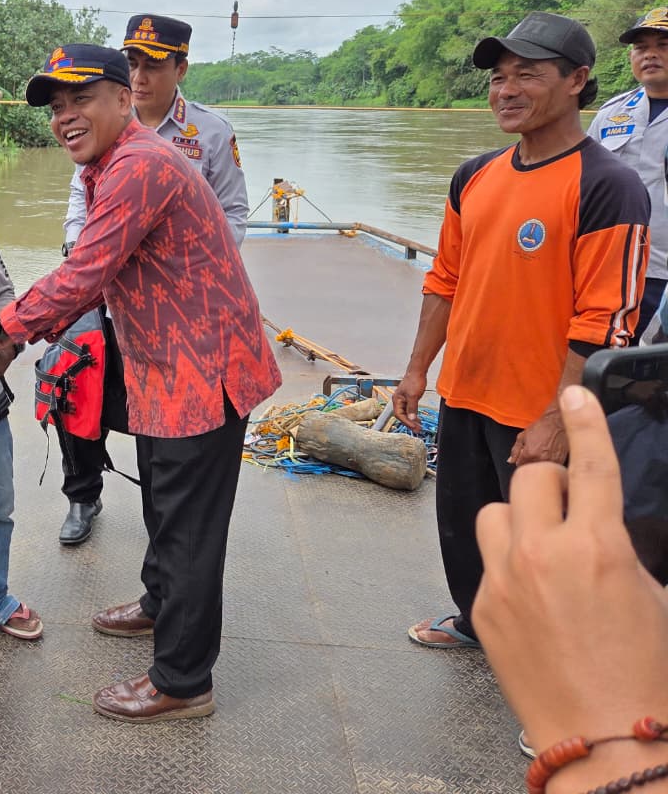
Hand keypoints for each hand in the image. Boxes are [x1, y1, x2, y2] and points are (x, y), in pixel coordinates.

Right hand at [391, 370, 426, 432]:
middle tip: (417, 429)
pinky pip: (410, 410)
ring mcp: (404, 400)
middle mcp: (398, 401)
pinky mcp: (409, 399)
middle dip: (409, 423)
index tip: (414, 427)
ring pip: (406, 413)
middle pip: (402, 415)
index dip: (406, 422)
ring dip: (412, 420)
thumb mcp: (413, 396)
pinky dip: (413, 415)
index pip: (399, 415)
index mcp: (397, 400)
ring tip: (418, 426)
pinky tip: (418, 418)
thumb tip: (411, 418)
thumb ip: (412, 408)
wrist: (418, 372)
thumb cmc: (414, 380)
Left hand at [472, 385, 667, 754]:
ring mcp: (505, 579)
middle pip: (531, 478)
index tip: (573, 393)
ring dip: (519, 521)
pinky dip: (510, 567)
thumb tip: (598, 528)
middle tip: (570, 513)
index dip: (585, 423)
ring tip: (543, 552)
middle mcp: (544, 554)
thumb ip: (617, 549)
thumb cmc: (646, 673)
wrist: (608, 739)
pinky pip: (489, 562)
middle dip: (553, 486)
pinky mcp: (482, 606)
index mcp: (598, 546)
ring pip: (495, 512)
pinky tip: (535, 601)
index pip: (591, 465)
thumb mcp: (651, 595)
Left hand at [508, 408, 567, 464]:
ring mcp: (551, 461)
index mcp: (529, 454)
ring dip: (540, 463)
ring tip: (542, 451)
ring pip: (541, 469)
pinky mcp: (560, 461)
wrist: (557, 423)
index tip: (524, 455)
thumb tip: (511, 460)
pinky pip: (551, 468)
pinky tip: (550, 453)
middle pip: (531, 468)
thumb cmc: (541, 427)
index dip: (521, 459)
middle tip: (534, 452)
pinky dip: (549, 463)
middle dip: (530, 462)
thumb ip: (515, 450)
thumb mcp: (522, 436)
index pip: (520, 465)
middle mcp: (540, 459)